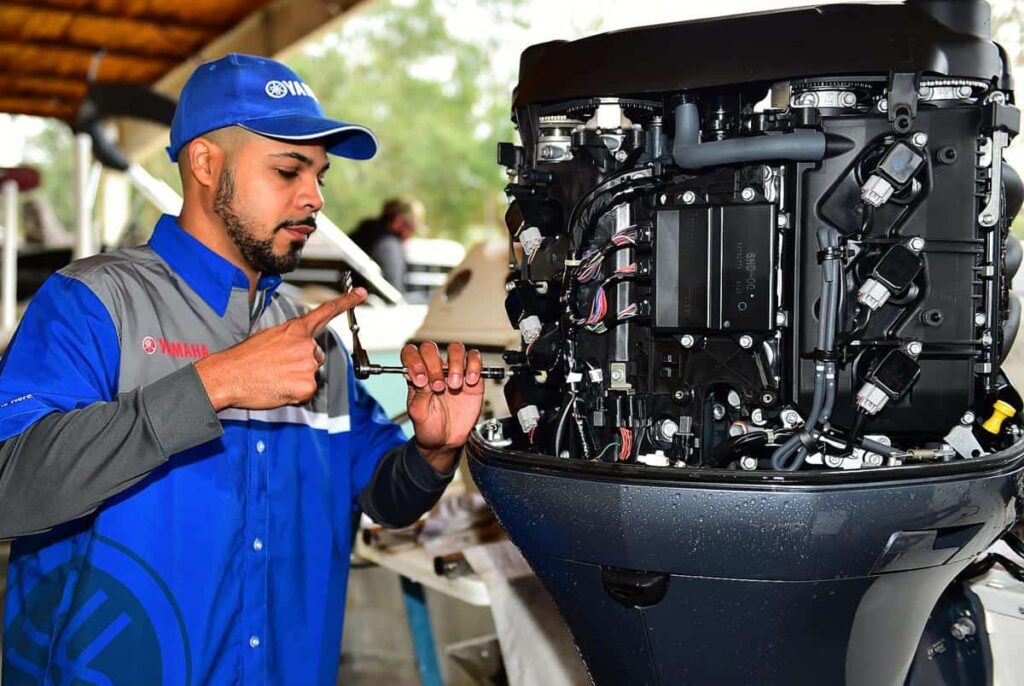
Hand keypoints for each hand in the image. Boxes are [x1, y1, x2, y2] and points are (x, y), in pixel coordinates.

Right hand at [195, 288, 366, 410]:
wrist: (228, 375)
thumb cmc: (244, 359)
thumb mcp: (268, 338)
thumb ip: (290, 340)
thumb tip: (299, 350)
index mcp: (295, 330)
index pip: (325, 312)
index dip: (346, 302)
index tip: (362, 293)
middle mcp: (305, 345)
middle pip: (317, 356)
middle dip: (302, 363)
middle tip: (277, 367)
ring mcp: (308, 365)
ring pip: (311, 373)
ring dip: (297, 378)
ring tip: (274, 377)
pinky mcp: (307, 385)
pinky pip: (307, 391)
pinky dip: (295, 393)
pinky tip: (278, 388)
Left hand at [402, 341, 484, 471]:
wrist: (447, 440)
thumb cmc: (429, 426)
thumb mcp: (418, 414)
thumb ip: (419, 394)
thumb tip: (420, 376)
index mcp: (418, 374)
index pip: (411, 353)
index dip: (414, 361)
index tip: (420, 380)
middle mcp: (435, 369)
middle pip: (431, 348)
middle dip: (433, 366)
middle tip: (437, 387)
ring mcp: (454, 371)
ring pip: (455, 349)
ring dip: (454, 364)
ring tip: (454, 386)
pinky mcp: (473, 377)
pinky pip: (475, 359)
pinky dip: (474, 366)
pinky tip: (469, 382)